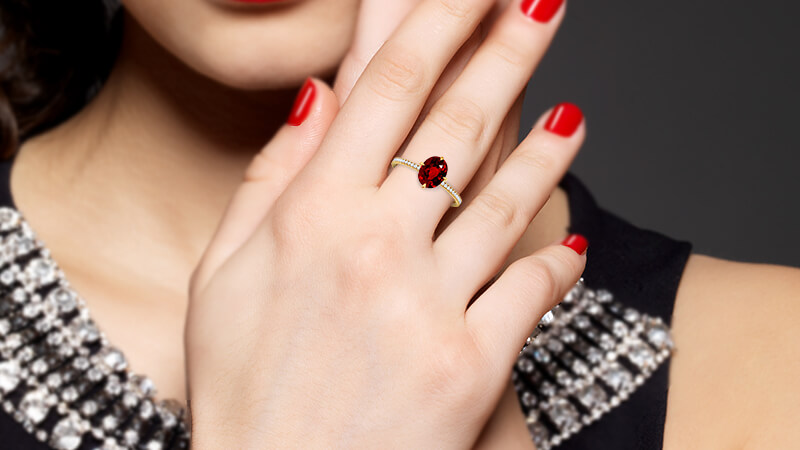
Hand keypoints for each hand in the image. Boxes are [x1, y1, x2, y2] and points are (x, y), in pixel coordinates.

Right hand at [187, 0, 583, 446]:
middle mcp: (375, 246)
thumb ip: (269, 180)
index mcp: (310, 215)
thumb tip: (315, 101)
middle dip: (509, 51)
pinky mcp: (472, 364)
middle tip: (544, 3)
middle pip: (458, 123)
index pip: (387, 87)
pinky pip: (530, 292)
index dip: (437, 22)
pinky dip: (554, 264)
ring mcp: (429, 304)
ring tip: (575, 118)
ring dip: (547, 154)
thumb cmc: (243, 387)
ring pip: (508, 203)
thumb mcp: (222, 276)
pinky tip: (567, 245)